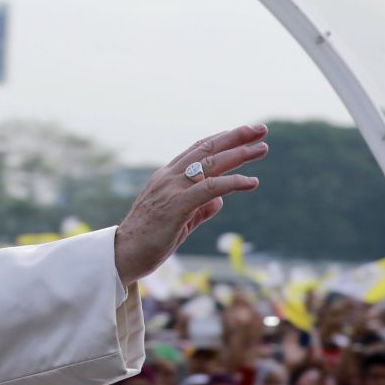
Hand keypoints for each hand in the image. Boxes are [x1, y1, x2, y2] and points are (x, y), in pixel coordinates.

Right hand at [115, 124, 266, 284]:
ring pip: (211, 164)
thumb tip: (219, 200)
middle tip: (260, 129)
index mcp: (167, 178)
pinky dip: (233, 182)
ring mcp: (172, 189)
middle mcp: (169, 177)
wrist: (122, 255)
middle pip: (207, 149)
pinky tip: (251, 182)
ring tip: (261, 148)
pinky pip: (210, 188)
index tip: (243, 134)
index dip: (221, 139)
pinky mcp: (177, 206)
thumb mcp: (179, 221)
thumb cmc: (148, 241)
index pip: (197, 150)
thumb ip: (200, 209)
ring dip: (239, 154)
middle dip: (236, 137)